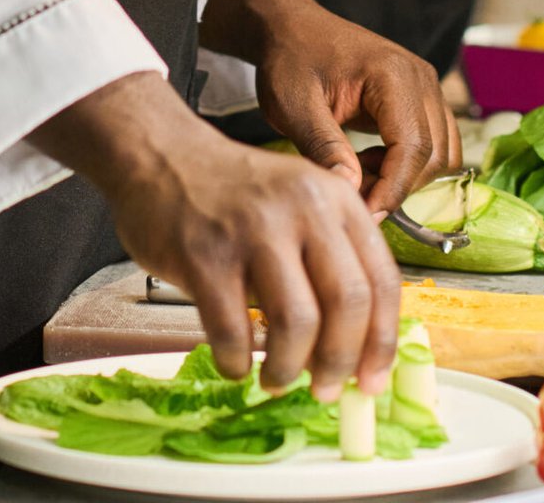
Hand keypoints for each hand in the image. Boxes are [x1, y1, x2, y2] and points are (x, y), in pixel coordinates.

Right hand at [38, 71, 401, 399]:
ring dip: (288, 369)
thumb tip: (356, 348)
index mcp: (335, 197)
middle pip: (347, 302)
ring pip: (296, 323)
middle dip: (339, 363)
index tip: (371, 382)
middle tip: (325, 390)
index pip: (380, 280)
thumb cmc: (235, 192)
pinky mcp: (205, 255)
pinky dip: (237, 363)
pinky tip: (235, 362)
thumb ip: (331, 259)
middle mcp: (303, 206)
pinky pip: (234, 333)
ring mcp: (253, 229)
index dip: (381, 342)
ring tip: (276, 378)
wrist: (162, 154)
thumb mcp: (300, 202)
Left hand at [203, 0, 459, 220]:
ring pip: (442, 153)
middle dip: (398, 186)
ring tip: (359, 173)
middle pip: (433, 154)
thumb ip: (324, 148)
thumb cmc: (290, 61)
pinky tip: (370, 161)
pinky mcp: (421, 96)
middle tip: (353, 195)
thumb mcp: (294, 107)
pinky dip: (410, 164)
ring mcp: (425, 85)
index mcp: (391, 74)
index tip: (363, 215)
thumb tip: (351, 193)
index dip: (392, 190)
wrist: (292, 29)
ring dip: (406, 177)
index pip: (413, 147)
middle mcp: (419, 77)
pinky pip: (436, 143)